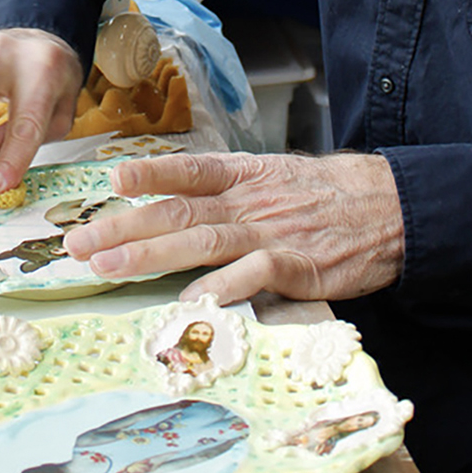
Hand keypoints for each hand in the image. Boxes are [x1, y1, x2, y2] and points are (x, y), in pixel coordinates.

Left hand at [64, 151, 404, 302]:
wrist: (392, 207)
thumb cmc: (326, 197)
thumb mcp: (272, 179)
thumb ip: (225, 192)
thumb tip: (171, 204)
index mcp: (242, 177)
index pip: (188, 171)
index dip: (149, 174)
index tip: (111, 181)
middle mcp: (248, 202)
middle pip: (177, 212)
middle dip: (123, 228)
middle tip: (78, 245)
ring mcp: (271, 233)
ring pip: (202, 241)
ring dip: (151, 255)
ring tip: (109, 267)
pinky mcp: (299, 266)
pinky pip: (254, 274)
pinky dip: (222, 287)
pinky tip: (192, 302)